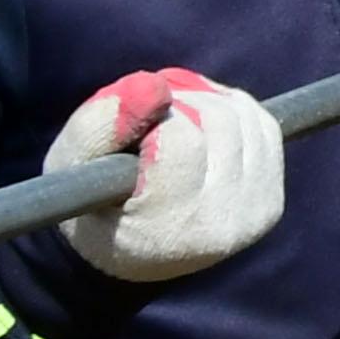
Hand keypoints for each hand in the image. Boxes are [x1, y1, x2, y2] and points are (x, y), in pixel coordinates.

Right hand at [51, 68, 285, 282]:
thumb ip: (99, 124)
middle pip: (218, 120)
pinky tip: (203, 129)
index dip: (157, 117)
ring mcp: (252, 215)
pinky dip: (233, 111)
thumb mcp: (69, 164)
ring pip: (244, 116)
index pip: (183, 136)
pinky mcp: (270, 204)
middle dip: (182, 103)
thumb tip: (154, 87)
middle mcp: (219, 226)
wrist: (129, 251)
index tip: (138, 133)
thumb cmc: (90, 202)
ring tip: (173, 125)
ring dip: (208, 102)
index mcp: (165, 228)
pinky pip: (264, 126)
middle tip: (154, 119)